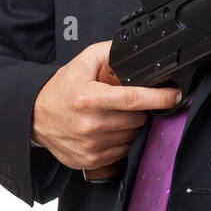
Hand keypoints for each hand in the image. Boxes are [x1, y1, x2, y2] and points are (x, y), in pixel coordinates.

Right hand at [31, 40, 181, 171]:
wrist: (34, 117)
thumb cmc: (61, 89)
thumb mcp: (83, 62)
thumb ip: (110, 53)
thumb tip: (137, 50)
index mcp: (88, 99)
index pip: (133, 100)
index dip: (159, 98)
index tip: (175, 95)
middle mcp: (90, 124)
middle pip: (138, 118)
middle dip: (140, 110)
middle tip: (127, 104)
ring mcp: (91, 145)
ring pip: (133, 135)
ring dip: (131, 125)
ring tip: (114, 116)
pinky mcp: (91, 159)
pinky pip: (123, 150)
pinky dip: (121, 139)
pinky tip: (108, 130)